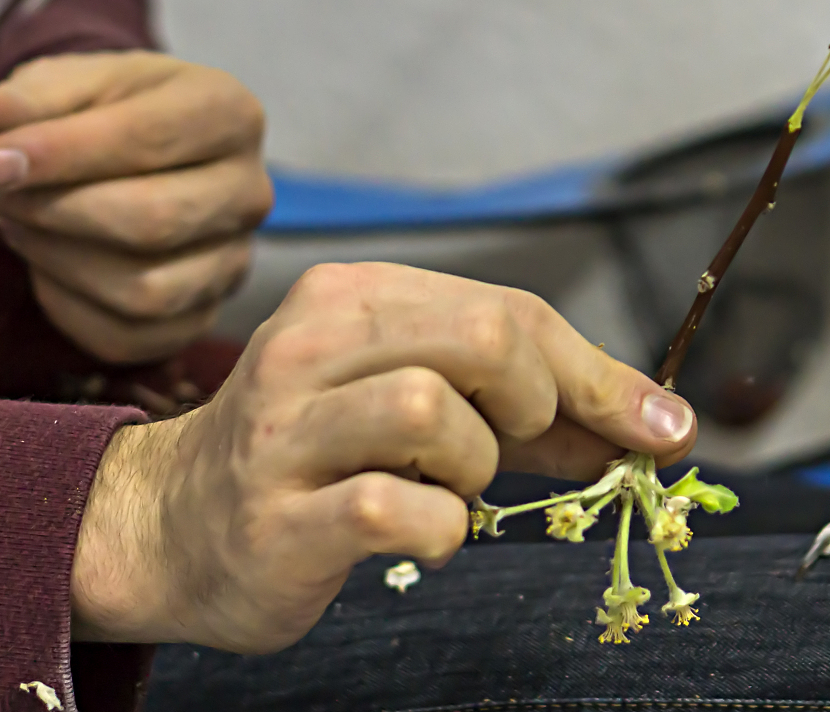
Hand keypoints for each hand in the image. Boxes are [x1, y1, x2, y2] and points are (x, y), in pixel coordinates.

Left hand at [0, 51, 271, 363]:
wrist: (126, 153)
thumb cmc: (97, 112)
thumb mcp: (63, 84)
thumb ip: (21, 99)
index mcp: (229, 112)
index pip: (149, 140)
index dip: (62, 155)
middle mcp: (250, 191)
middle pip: (152, 221)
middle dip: (54, 211)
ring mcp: (233, 261)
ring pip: (143, 290)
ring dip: (56, 260)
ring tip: (15, 222)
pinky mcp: (199, 317)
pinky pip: (127, 337)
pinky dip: (67, 306)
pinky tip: (45, 265)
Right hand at [67, 262, 698, 650]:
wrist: (169, 528)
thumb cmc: (315, 458)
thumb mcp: (414, 406)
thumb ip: (526, 406)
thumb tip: (652, 425)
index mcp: (350, 296)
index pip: (508, 308)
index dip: (599, 372)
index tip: (661, 427)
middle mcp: (310, 346)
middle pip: (486, 338)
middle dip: (538, 404)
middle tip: (517, 448)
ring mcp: (287, 431)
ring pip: (440, 414)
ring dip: (477, 470)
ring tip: (446, 489)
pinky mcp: (279, 516)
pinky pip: (399, 512)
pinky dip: (440, 531)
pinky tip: (418, 534)